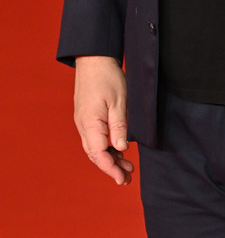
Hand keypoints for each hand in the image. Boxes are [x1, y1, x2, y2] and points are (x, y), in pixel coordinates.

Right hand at [74, 55, 133, 184]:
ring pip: (95, 147)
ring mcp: (83, 121)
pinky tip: (118, 149)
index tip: (123, 179)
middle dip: (111, 168)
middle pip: (96, 154)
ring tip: (127, 166)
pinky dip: (106, 147)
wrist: (94, 58)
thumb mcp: (119, 101)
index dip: (111, 169)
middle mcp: (83, 125)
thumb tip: (121, 148)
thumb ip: (119, 126)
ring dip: (110, 158)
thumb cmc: (107, 77)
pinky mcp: (87, 116)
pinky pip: (95, 138)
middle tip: (128, 178)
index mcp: (90, 123)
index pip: (99, 154)